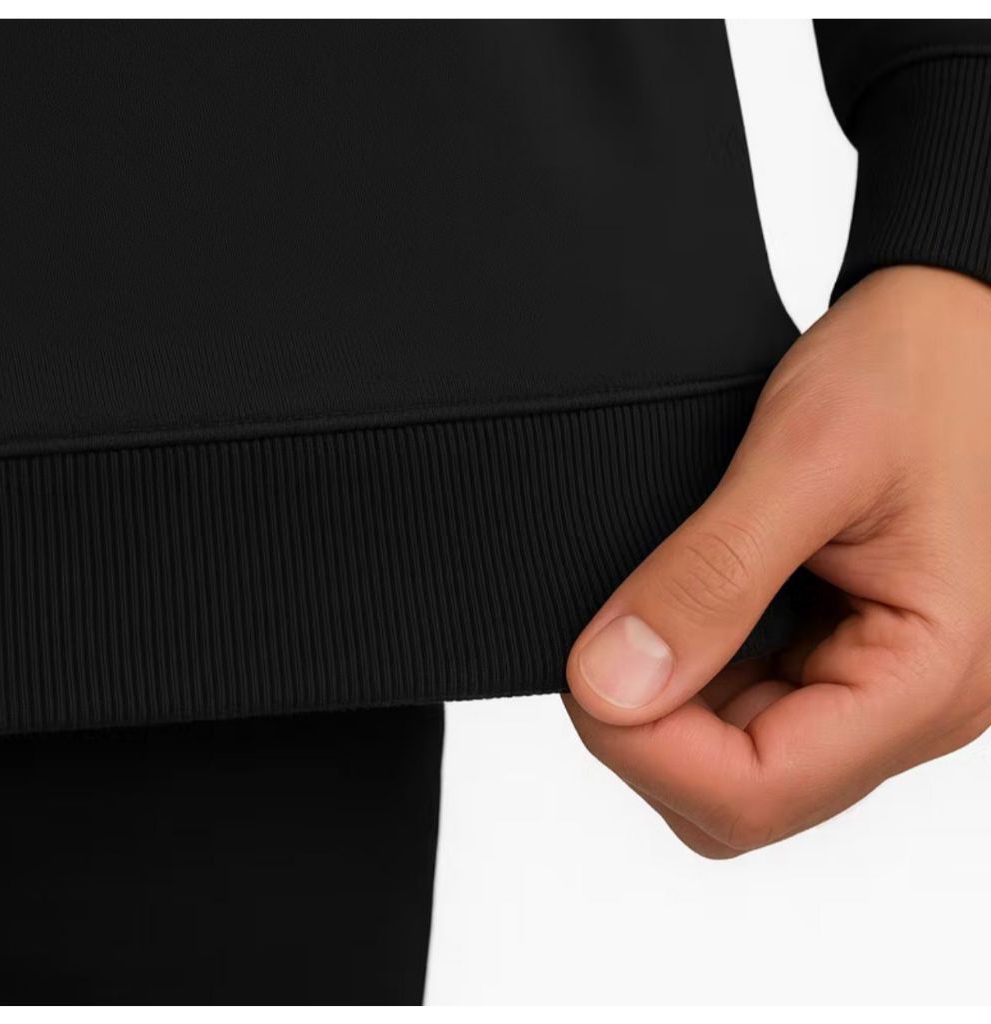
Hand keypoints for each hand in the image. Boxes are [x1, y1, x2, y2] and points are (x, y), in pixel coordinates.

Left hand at [563, 265, 990, 857]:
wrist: (956, 329)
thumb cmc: (917, 374)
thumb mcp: (803, 463)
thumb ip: (710, 578)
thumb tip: (612, 684)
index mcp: (929, 677)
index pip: (757, 791)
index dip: (646, 749)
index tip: (590, 671)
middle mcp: (915, 704)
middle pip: (745, 798)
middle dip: (654, 737)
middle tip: (610, 644)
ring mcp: (883, 687)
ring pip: (744, 767)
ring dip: (674, 710)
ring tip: (651, 616)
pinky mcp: (851, 659)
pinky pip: (757, 716)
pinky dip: (701, 681)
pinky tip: (685, 619)